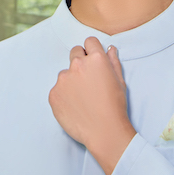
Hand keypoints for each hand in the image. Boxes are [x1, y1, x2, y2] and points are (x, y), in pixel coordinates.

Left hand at [48, 38, 135, 174]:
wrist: (103, 132)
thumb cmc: (115, 107)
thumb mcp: (119, 82)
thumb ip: (113, 62)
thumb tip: (109, 48)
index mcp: (96, 59)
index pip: (89, 42)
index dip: (92, 51)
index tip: (93, 61)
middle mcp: (77, 65)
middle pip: (74, 52)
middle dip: (80, 62)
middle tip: (87, 81)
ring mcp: (63, 80)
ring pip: (65, 73)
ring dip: (71, 81)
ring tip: (82, 99)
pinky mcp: (53, 94)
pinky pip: (57, 90)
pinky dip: (63, 96)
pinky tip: (74, 107)